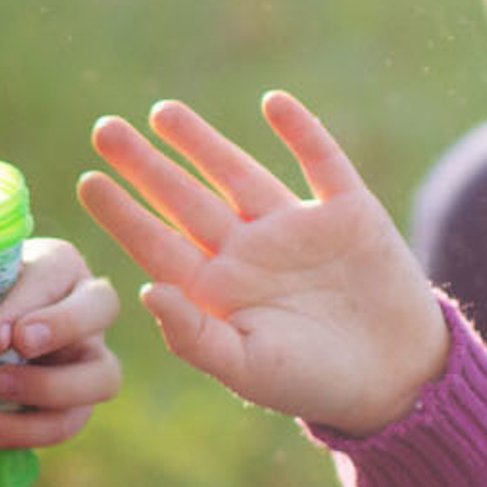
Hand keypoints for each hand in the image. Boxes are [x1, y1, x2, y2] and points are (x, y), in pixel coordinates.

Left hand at [0, 236, 123, 449]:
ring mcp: (88, 357)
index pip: (56, 272)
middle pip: (103, 306)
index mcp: (54, 263)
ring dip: (52, 389)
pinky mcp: (77, 402)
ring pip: (102, 375)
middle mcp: (84, 304)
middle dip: (63, 327)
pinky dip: (27, 432)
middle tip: (13, 350)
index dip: (28, 303)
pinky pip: (71, 422)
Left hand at [77, 91, 448, 437]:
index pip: (159, 244)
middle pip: (185, 199)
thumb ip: (194, 335)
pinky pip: (321, 162)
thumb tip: (147, 290)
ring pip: (238, 173)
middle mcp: (249, 253)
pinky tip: (274, 102)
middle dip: (146, 164)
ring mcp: (295, 229)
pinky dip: (301, 131)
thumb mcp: (248, 369)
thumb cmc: (314, 384)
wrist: (398, 381)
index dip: (123, 213)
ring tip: (162, 111)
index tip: (88, 181)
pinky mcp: (347, 213)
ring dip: (202, 142)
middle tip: (104, 129)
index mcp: (218, 292)